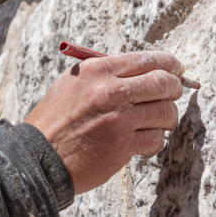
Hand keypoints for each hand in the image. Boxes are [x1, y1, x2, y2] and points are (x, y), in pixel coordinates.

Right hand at [25, 51, 183, 193]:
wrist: (39, 157)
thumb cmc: (55, 121)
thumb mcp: (73, 84)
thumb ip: (106, 75)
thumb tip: (144, 72)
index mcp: (98, 70)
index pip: (148, 59)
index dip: (170, 65)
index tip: (176, 71)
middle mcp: (110, 91)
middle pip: (164, 83)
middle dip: (174, 89)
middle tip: (172, 96)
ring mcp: (119, 119)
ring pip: (166, 112)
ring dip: (166, 119)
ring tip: (155, 123)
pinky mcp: (123, 145)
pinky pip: (156, 138)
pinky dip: (153, 142)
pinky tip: (141, 143)